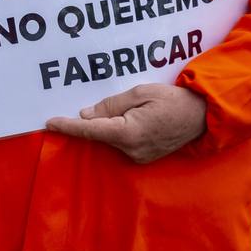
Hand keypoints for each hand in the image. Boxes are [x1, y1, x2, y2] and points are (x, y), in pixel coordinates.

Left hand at [46, 83, 206, 163]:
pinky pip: (123, 142)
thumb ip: (111, 105)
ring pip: (111, 138)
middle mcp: (131, 150)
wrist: (202, 116)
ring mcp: (138, 157)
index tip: (49, 123)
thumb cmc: (173, 100)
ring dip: (110, 124)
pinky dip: (120, 130)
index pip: (90, 129)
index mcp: (128, 132)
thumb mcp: (140, 93)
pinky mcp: (144, 158)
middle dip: (93, 120)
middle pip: (100, 133)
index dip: (67, 126)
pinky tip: (133, 118)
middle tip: (98, 104)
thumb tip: (86, 116)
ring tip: (131, 107)